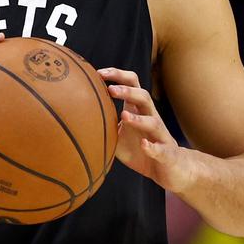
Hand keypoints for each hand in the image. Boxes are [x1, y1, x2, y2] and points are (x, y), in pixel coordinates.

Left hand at [98, 67, 195, 193]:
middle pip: (144, 97)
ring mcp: (160, 136)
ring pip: (154, 121)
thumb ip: (102, 124)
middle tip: (110, 89)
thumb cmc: (140, 149)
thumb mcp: (117, 136)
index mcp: (138, 111)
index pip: (132, 84)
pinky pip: (161, 149)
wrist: (170, 170)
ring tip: (124, 116)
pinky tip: (144, 145)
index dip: (118, 76)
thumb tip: (73, 116)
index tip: (99, 73)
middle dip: (128, 91)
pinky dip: (152, 147)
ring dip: (138, 119)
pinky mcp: (167, 154)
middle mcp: (151, 118)